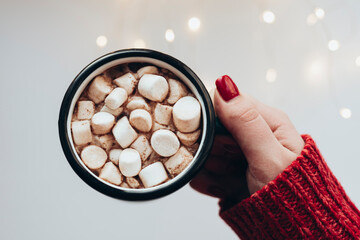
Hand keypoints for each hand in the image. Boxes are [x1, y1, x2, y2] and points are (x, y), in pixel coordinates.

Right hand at [190, 75, 303, 204]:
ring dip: (213, 169)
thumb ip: (245, 121)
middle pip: (212, 130)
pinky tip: (226, 188)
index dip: (211, 119)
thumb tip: (224, 84)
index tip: (211, 137)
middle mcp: (251, 133)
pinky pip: (206, 170)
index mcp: (266, 120)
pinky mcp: (230, 169)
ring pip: (207, 152)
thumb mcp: (268, 155)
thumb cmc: (291, 193)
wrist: (291, 226)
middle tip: (231, 165)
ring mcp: (239, 152)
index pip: (225, 103)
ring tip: (233, 180)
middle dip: (215, 151)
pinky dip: (212, 182)